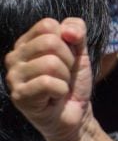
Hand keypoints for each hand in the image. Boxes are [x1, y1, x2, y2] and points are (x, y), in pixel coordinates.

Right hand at [6, 18, 93, 140]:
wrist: (77, 114)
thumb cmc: (73, 83)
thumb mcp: (80, 53)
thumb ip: (77, 33)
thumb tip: (67, 30)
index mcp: (26, 43)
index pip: (48, 25)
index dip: (68, 43)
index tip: (67, 59)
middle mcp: (14, 57)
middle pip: (51, 43)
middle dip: (68, 61)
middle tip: (64, 76)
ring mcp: (13, 76)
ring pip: (50, 63)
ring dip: (65, 78)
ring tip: (59, 87)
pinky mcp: (19, 95)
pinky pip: (48, 83)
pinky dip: (61, 91)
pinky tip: (54, 98)